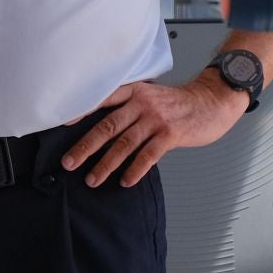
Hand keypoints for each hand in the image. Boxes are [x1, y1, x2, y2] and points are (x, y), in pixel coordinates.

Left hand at [59, 71, 249, 188]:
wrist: (210, 102)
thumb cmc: (177, 102)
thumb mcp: (150, 95)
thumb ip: (129, 106)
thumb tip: (102, 129)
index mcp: (134, 91)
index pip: (101, 100)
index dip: (81, 112)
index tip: (62, 126)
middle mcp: (141, 103)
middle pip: (107, 126)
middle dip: (86, 147)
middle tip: (69, 162)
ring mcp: (156, 119)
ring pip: (124, 144)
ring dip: (106, 164)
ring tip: (92, 179)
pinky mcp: (170, 134)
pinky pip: (148, 155)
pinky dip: (135, 170)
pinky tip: (125, 181)